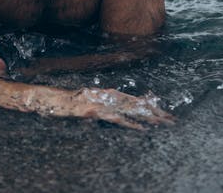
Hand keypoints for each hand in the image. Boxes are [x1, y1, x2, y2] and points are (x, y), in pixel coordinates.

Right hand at [50, 86, 173, 128]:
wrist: (51, 100)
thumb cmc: (69, 102)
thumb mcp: (89, 102)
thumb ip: (103, 103)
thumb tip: (118, 108)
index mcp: (108, 93)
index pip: (133, 99)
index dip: (150, 105)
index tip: (165, 112)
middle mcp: (107, 94)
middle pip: (136, 103)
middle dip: (155, 111)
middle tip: (172, 119)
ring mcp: (101, 102)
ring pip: (129, 109)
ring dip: (147, 117)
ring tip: (163, 123)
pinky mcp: (95, 111)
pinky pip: (116, 118)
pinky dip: (129, 124)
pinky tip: (141, 129)